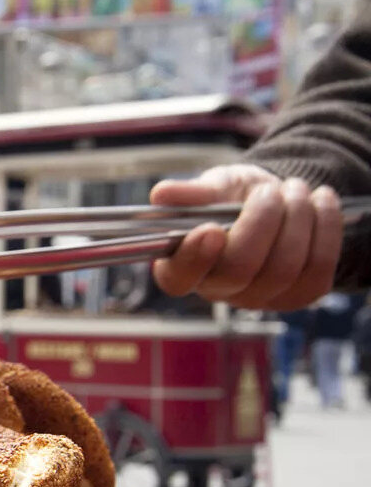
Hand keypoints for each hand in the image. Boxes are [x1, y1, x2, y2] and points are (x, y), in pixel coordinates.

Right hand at [149, 164, 342, 309]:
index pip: (179, 277)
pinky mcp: (297, 296)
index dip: (194, 258)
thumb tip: (161, 195)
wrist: (275, 203)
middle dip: (261, 221)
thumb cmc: (233, 198)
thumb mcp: (212, 188)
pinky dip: (326, 228)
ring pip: (283, 268)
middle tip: (269, 190)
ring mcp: (258, 298)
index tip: (210, 228)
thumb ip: (191, 194)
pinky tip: (321, 201)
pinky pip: (318, 268)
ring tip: (295, 188)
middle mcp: (217, 290)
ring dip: (298, 218)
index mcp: (182, 266)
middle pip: (238, 269)